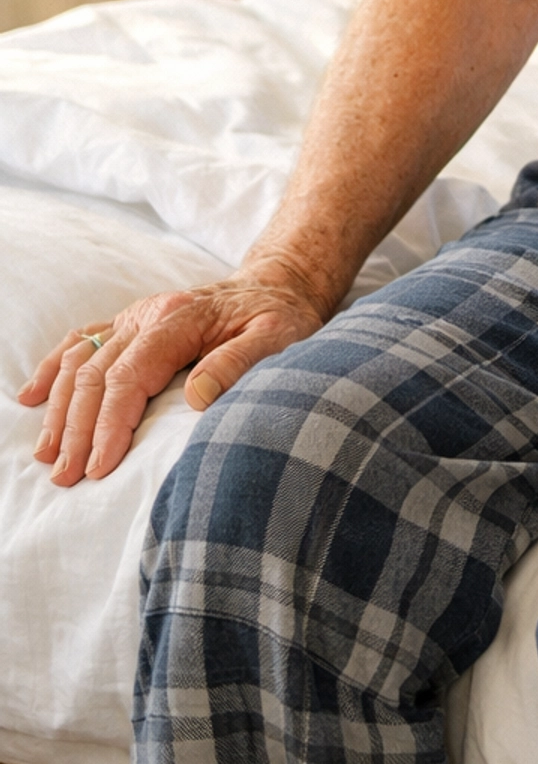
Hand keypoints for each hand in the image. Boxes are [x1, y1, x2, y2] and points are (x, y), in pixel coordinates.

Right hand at [18, 273, 326, 486]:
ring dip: (59, 409)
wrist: (277, 285)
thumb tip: (195, 399)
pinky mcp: (129, 323)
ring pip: (80, 361)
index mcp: (178, 319)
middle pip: (96, 374)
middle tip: (66, 477)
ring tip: (47, 455)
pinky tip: (30, 397)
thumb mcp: (277, 337)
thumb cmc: (280, 316)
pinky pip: (81, 342)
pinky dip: (53, 369)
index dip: (109, 424)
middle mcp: (147, 315)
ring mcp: (134, 317)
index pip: (129, 377)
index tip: (98, 468)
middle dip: (76, 429)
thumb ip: (237, 363)